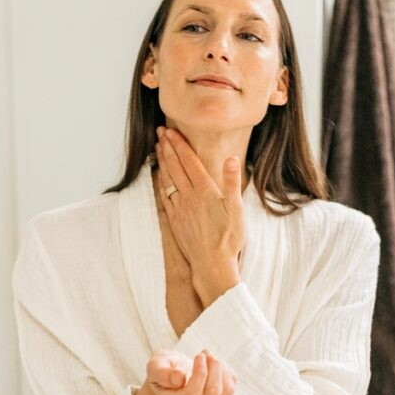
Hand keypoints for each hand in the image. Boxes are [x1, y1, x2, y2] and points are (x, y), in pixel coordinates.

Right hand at [145, 348, 236, 394]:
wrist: (171, 372)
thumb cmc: (163, 368)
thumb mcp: (155, 366)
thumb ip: (162, 373)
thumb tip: (179, 378)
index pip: (193, 394)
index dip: (200, 373)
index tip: (199, 355)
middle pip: (212, 393)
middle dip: (213, 367)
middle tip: (204, 353)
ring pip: (226, 392)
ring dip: (221, 369)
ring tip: (209, 357)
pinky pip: (232, 387)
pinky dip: (226, 371)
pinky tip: (213, 364)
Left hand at [155, 126, 244, 304]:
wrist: (211, 264)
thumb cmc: (228, 239)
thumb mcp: (237, 210)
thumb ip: (232, 183)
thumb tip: (232, 159)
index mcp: (205, 191)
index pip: (189, 161)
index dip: (179, 144)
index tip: (171, 130)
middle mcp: (188, 197)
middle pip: (175, 166)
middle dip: (167, 147)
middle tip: (160, 132)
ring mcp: (179, 208)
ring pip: (167, 179)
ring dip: (162, 161)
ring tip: (158, 147)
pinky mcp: (174, 220)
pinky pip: (164, 195)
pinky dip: (161, 181)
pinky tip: (159, 176)